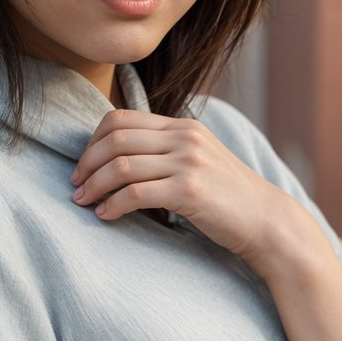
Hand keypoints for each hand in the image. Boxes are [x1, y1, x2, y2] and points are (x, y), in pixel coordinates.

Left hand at [70, 107, 294, 272]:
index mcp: (182, 127)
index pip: (121, 119)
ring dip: (94, 185)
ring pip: (121, 165)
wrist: (266, 221)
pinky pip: (136, 194)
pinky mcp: (190, 191)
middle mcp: (184, 138)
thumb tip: (119, 158)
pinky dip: (113, 205)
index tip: (83, 164)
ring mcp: (189, 162)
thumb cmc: (227, 198)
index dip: (92, 141)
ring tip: (83, 202)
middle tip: (75, 186)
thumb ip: (166, 152)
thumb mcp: (198, 161)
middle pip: (115, 139)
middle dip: (86, 163)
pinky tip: (106, 215)